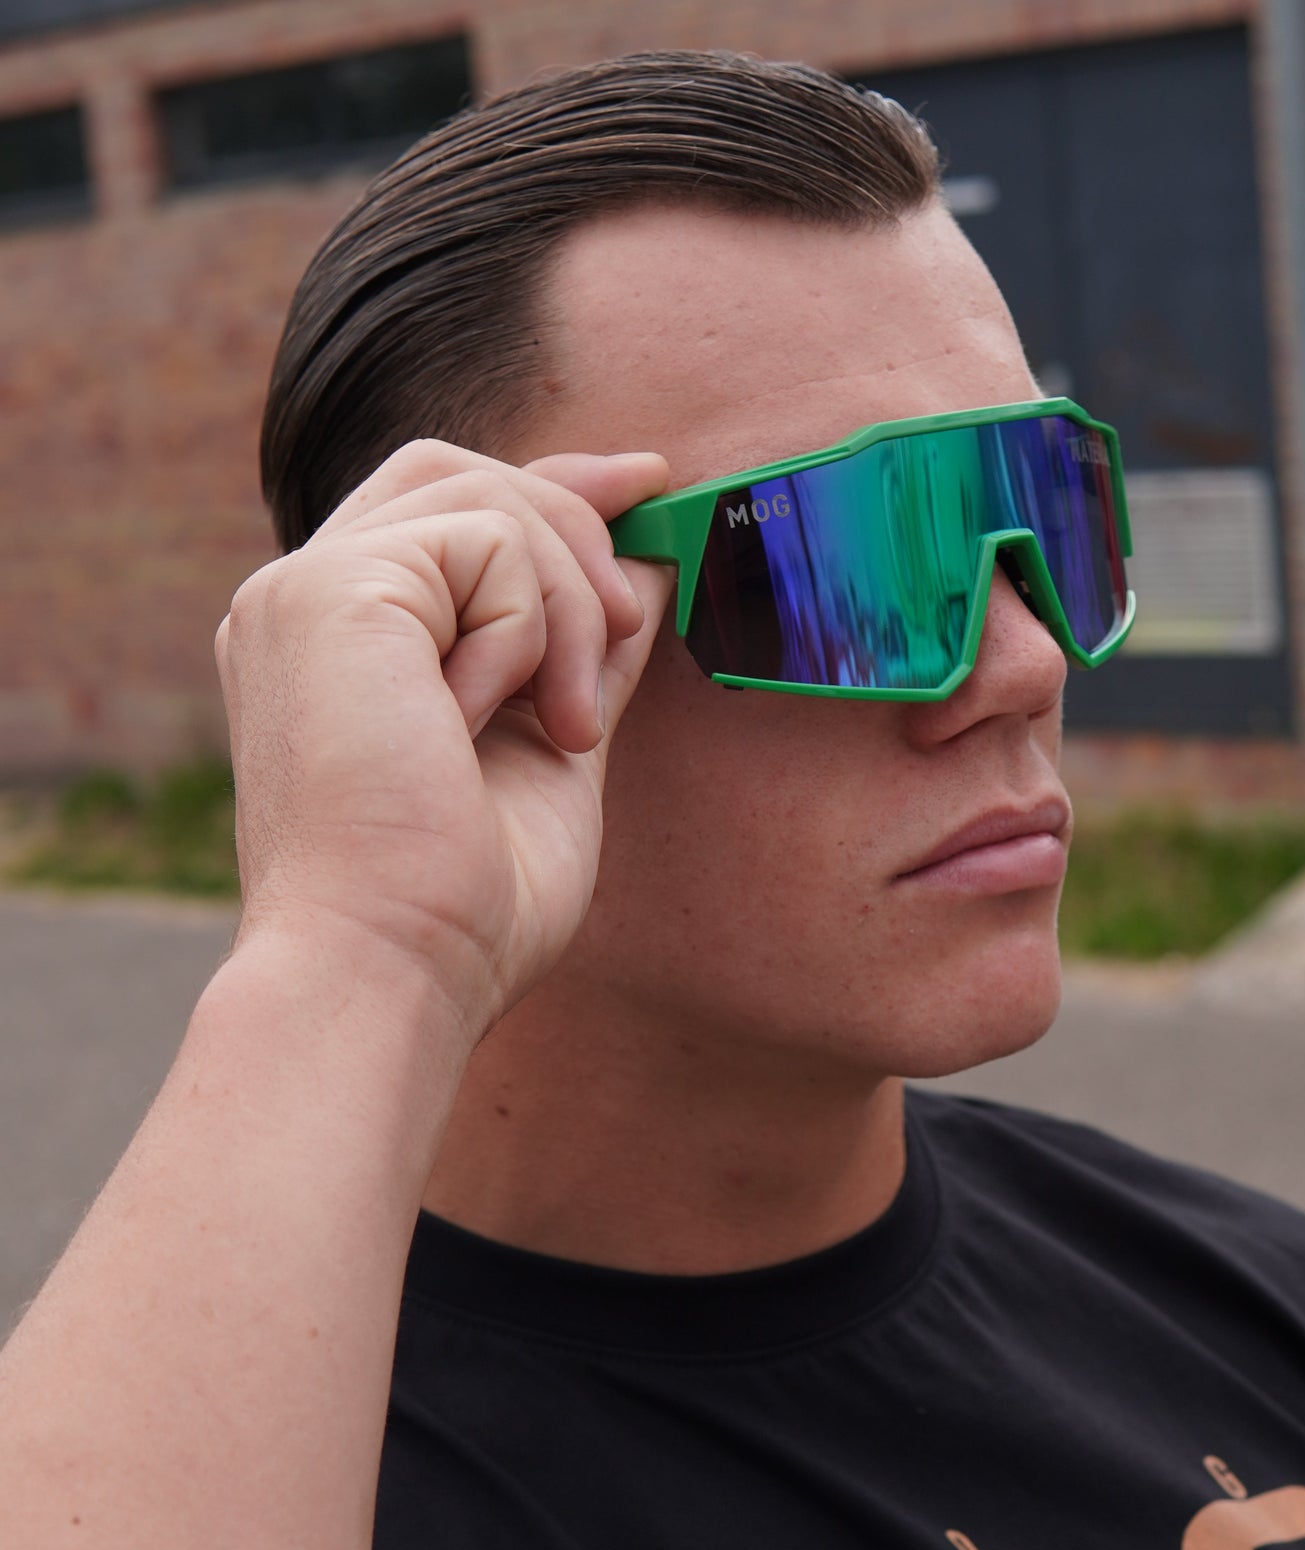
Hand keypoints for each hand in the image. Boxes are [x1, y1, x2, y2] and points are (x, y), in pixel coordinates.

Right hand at [215, 439, 671, 1041]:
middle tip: (634, 618)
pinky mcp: (331, 591)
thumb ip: (585, 649)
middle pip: (454, 475)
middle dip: (572, 520)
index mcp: (341, 647)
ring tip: (573, 722)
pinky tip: (520, 718)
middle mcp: (306, 605)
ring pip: (486, 503)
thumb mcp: (554, 746)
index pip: (444, 512)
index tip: (645, 486)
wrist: (400, 967)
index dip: (552, 486)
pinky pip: (485, 542)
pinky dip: (534, 629)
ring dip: (572, 606)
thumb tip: (647, 561)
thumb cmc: (468, 902)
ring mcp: (306, 592)